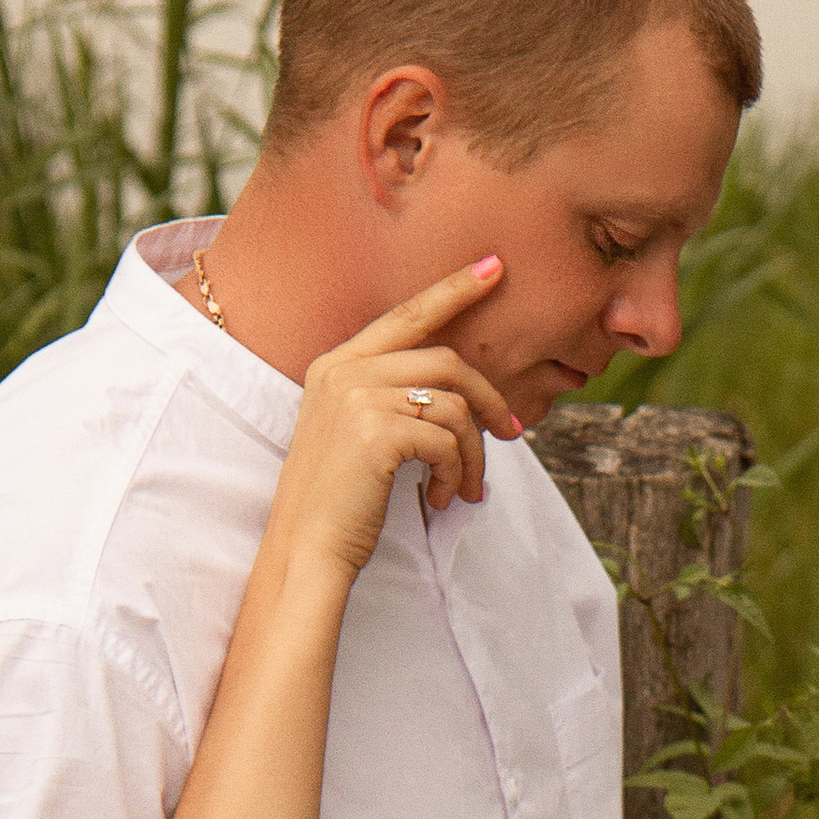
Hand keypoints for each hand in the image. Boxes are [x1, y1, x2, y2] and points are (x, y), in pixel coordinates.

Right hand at [259, 259, 523, 585]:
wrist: (305, 550)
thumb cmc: (338, 502)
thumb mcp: (356, 435)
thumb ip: (390, 399)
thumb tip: (462, 394)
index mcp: (335, 364)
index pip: (405, 315)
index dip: (452, 290)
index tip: (494, 267)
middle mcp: (343, 372)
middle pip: (445, 361)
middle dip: (489, 398)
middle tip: (513, 433)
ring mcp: (357, 399)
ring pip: (453, 406)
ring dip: (473, 452)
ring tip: (467, 487)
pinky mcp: (376, 434)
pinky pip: (446, 440)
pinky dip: (457, 473)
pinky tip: (445, 498)